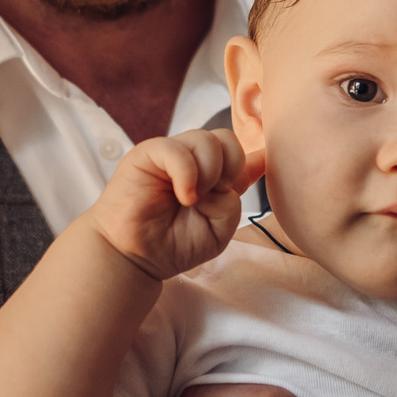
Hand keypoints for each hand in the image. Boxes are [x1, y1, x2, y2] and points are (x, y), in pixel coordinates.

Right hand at [87, 129, 264, 280]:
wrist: (136, 257)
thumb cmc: (173, 245)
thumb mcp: (218, 227)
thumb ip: (235, 197)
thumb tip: (256, 163)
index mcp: (211, 177)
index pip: (237, 153)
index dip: (252, 157)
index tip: (260, 164)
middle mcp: (192, 161)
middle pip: (227, 139)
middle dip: (231, 167)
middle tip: (216, 194)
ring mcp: (171, 155)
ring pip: (207, 140)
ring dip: (210, 172)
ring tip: (193, 200)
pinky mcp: (148, 154)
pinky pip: (177, 149)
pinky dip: (187, 174)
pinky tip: (184, 196)